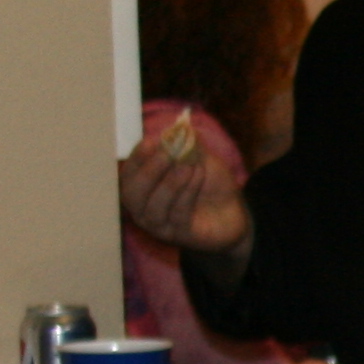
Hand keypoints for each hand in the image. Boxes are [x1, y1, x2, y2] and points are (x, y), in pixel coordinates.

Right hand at [115, 112, 251, 260]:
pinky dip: (187, 193)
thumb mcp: (200, 159)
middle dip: (149, 171)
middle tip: (167, 154)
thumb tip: (179, 127)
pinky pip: (177, 215)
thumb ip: (187, 144)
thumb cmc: (208, 183)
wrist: (234, 211)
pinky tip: (198, 175)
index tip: (151, 141)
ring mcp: (159, 225)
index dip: (138, 157)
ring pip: (153, 207)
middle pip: (132, 193)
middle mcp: (142, 207)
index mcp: (141, 186)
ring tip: (187, 166)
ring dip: (170, 184)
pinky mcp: (179, 235)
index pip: (129, 172)